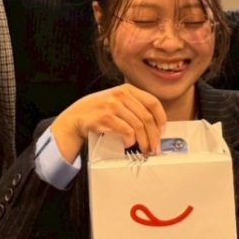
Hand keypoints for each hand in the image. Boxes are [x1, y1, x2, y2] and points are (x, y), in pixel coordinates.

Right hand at [50, 84, 167, 162]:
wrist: (76, 116)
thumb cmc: (98, 111)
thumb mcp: (117, 101)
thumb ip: (134, 107)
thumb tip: (155, 126)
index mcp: (127, 89)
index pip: (153, 102)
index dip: (161, 118)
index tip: (163, 131)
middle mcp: (121, 94)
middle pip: (147, 116)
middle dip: (154, 135)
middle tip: (155, 147)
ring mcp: (113, 105)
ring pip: (138, 125)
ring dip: (143, 141)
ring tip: (144, 149)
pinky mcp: (105, 117)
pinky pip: (126, 130)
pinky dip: (130, 140)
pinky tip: (129, 143)